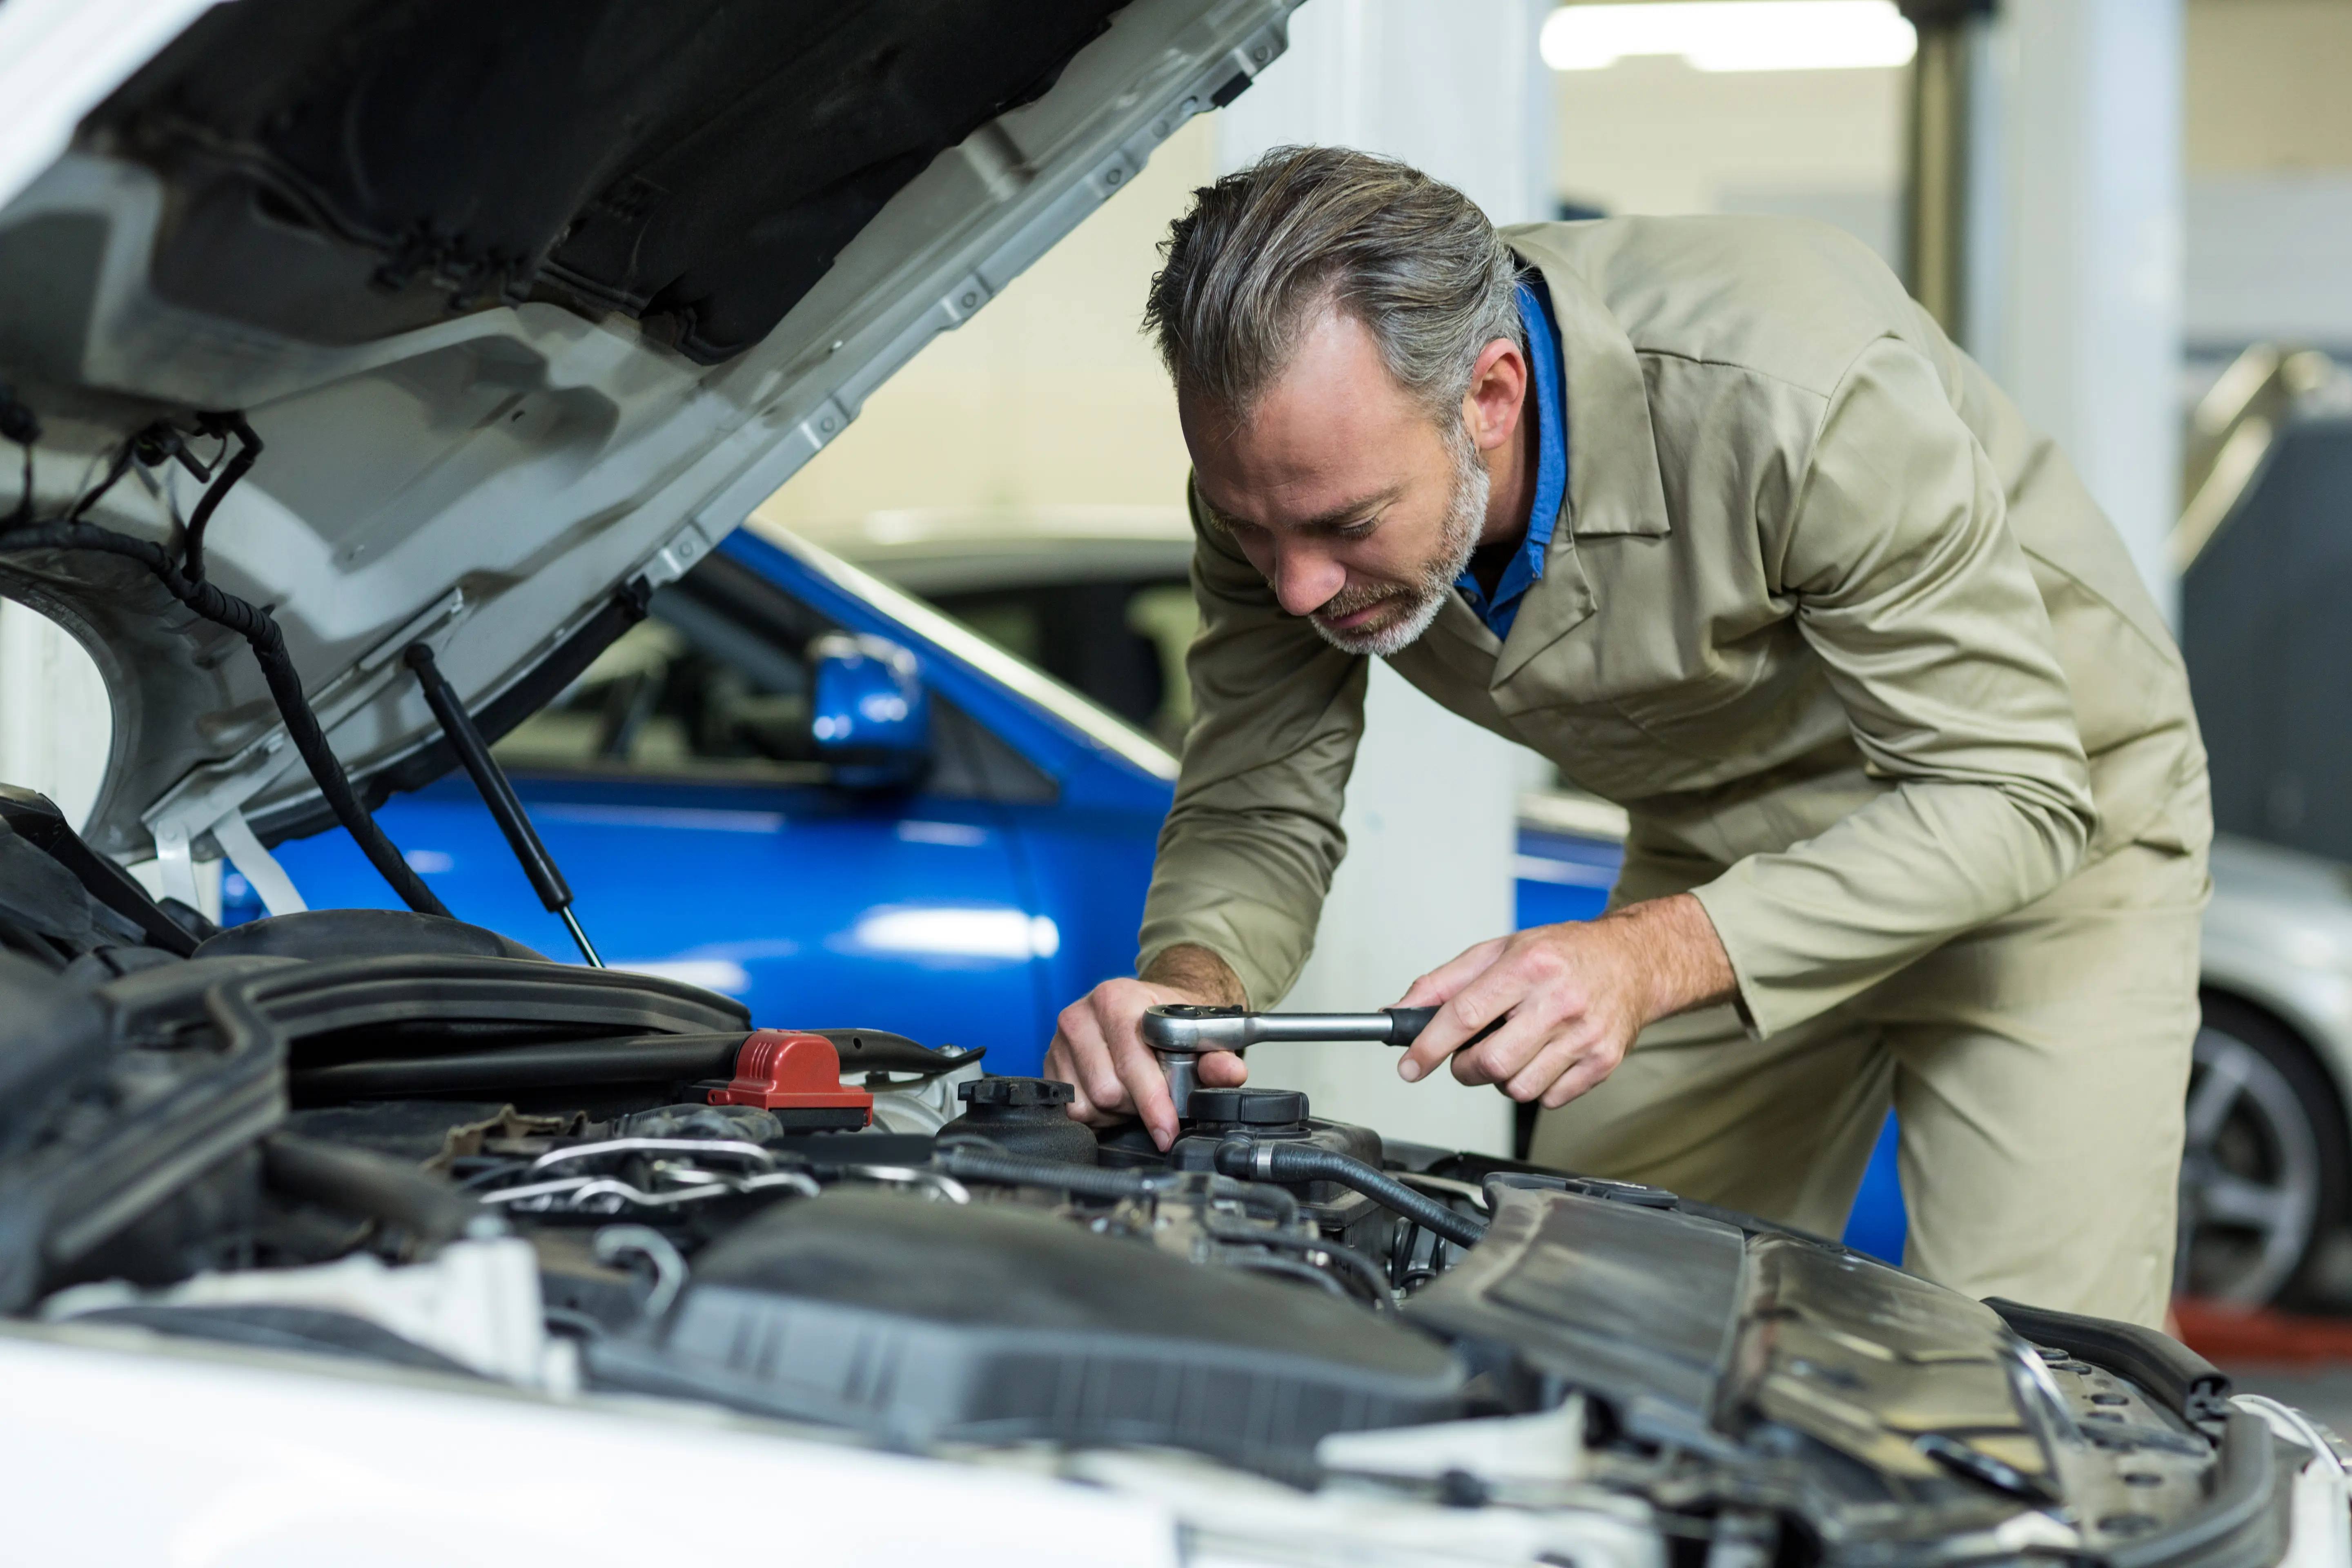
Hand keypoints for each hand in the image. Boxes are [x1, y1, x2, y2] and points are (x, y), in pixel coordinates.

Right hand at [1044, 944, 1247, 1149]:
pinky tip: (1111, 1097)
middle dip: (1136, 1105)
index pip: (1130, 1062)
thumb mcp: (1198, 1034)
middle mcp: (1079, 1016)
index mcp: (1115, 998)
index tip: (1168, 1129)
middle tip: (1154, 1099)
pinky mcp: (1049, 1066)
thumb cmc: (1167, 1023)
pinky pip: (1070, 1111)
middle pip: (1107, 1090)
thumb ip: (1215, 1056)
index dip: (1153, 1101)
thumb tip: (1230, 1073)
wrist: (1145, 1010)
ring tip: (1132, 1093)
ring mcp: (1059, 1042)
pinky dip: (1095, 1114)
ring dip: (1115, 1111)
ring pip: (1086, 1105)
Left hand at [1392, 894, 1734, 1108]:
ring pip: (1517, 1088)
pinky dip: (1534, 1086)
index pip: (1465, 1015)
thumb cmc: (1561, 954)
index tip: (1410, 1065)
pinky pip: (1548, 1100)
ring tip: (1512, 1049)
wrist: (1632, 962)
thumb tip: (1400, 1012)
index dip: (1429, 1046)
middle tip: (1468, 1055)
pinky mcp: (1602, 1063)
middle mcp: (1559, 1000)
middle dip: (1465, 1068)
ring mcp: (1585, 1035)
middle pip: (1490, 1062)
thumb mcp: (1498, 951)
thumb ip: (1445, 982)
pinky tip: (1542, 1057)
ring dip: (1501, 1079)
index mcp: (1528, 965)